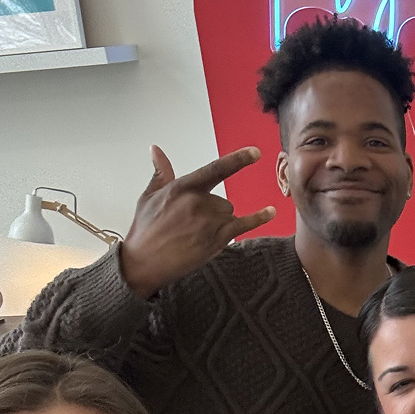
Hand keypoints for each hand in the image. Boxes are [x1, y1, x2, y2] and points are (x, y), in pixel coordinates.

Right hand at [119, 145, 275, 298]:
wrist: (144, 263)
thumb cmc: (145, 230)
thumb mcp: (149, 196)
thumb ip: (161, 172)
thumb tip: (156, 150)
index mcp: (183, 187)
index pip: (216, 169)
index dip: (238, 160)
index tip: (255, 152)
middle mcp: (199, 202)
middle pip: (222, 200)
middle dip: (212, 212)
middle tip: (190, 227)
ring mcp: (209, 221)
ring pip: (229, 213)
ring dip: (219, 223)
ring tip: (195, 235)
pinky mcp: (216, 239)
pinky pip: (244, 224)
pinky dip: (258, 218)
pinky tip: (271, 212)